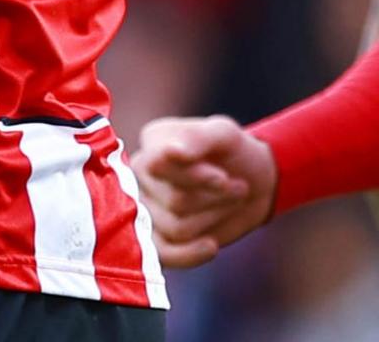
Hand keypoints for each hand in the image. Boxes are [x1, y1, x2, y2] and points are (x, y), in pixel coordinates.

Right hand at [132, 115, 277, 266]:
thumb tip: (172, 151)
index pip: (157, 167)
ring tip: (231, 202)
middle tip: (238, 187)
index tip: (222, 177)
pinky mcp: (160, 239)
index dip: (194, 177)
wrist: (252, 181)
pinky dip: (189, 254)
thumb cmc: (233, 151)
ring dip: (214, 218)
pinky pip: (163, 256)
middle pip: (175, 202)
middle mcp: (138, 179)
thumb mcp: (223, 134)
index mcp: (150, 149)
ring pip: (177, 228)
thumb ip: (196, 137)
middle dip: (215, 198)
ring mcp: (146, 211)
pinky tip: (211, 246)